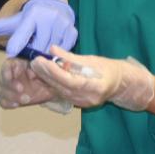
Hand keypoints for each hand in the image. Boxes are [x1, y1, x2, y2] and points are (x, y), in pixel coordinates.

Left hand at [0, 0, 77, 57]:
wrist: (51, 10)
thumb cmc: (30, 19)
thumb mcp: (13, 23)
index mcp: (33, 13)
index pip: (23, 32)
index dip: (16, 44)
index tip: (9, 53)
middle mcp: (49, 16)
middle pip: (38, 47)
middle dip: (32, 53)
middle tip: (30, 52)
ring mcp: (63, 23)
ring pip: (50, 50)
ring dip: (44, 54)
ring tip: (41, 48)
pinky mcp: (73, 31)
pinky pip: (63, 51)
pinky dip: (56, 53)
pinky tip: (51, 47)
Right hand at [0, 57, 65, 109]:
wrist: (51, 88)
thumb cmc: (48, 75)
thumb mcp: (46, 70)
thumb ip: (39, 69)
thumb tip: (31, 74)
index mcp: (18, 65)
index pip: (7, 66)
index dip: (7, 71)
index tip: (11, 77)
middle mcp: (10, 75)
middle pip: (3, 80)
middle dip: (11, 85)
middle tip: (22, 89)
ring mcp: (9, 88)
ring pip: (2, 91)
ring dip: (12, 96)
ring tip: (26, 99)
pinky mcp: (10, 98)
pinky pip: (3, 101)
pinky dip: (8, 103)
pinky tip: (16, 104)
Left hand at [30, 47, 154, 110]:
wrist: (119, 84)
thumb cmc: (107, 68)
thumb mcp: (91, 59)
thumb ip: (70, 57)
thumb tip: (53, 49)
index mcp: (95, 86)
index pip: (71, 81)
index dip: (55, 72)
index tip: (43, 61)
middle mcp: (88, 98)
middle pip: (62, 87)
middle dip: (46, 74)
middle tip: (35, 62)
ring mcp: (82, 103)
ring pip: (59, 91)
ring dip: (46, 79)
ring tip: (36, 67)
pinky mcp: (78, 104)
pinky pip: (62, 94)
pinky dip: (52, 84)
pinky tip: (43, 76)